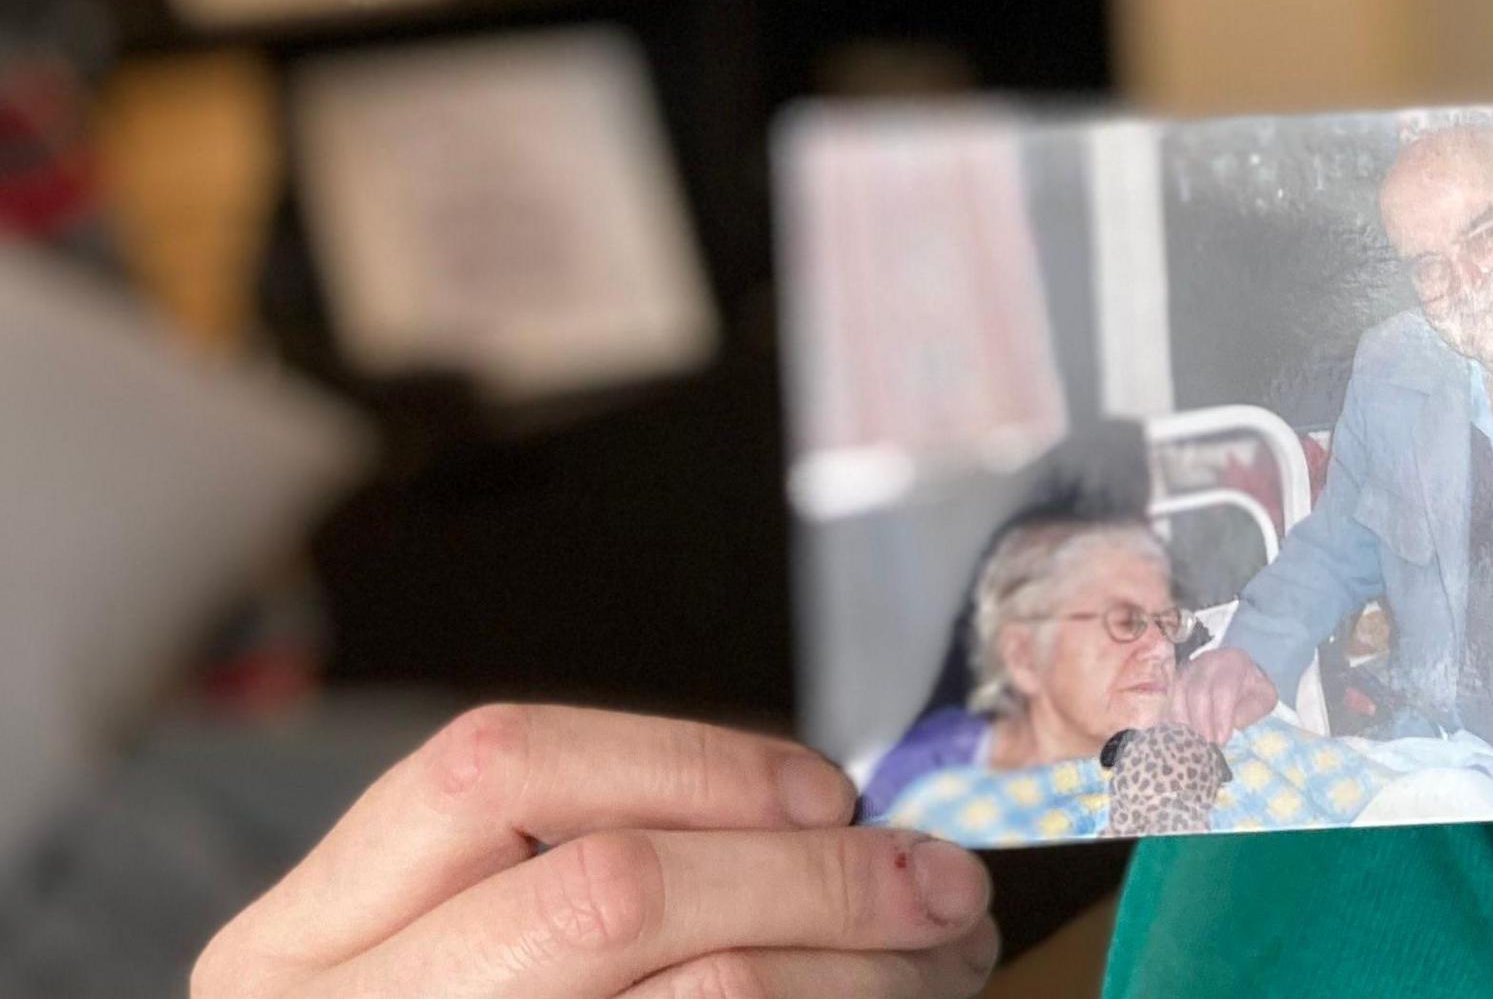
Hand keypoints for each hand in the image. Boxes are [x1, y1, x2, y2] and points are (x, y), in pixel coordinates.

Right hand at [195, 704, 996, 998]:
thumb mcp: (466, 955)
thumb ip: (608, 869)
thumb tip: (856, 830)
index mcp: (299, 943)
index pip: (495, 767)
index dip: (686, 762)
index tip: (829, 791)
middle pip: (612, 890)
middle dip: (813, 876)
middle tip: (947, 883)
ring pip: (703, 997)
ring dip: (857, 972)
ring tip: (945, 959)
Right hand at [1171, 647, 1278, 742]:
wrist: (1236, 671)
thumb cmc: (1250, 688)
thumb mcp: (1264, 696)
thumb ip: (1255, 708)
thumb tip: (1235, 723)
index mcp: (1233, 662)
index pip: (1223, 689)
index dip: (1221, 716)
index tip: (1222, 740)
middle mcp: (1206, 662)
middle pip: (1197, 692)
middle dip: (1201, 722)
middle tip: (1206, 745)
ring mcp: (1187, 670)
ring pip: (1178, 695)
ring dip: (1184, 723)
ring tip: (1192, 743)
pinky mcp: (1174, 681)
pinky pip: (1168, 700)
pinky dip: (1172, 719)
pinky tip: (1179, 736)